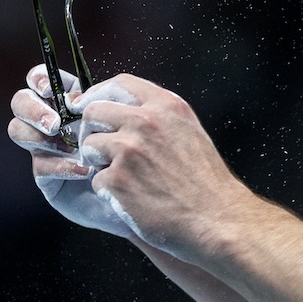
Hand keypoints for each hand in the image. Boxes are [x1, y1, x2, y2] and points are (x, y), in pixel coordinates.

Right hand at [9, 66, 140, 236]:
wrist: (144, 192)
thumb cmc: (138, 152)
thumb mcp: (127, 120)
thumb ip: (106, 102)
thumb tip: (83, 96)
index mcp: (70, 102)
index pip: (42, 80)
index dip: (40, 79)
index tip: (49, 89)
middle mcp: (53, 122)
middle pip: (22, 102)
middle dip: (33, 109)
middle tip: (54, 123)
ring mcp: (47, 149)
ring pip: (19, 130)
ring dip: (37, 134)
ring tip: (65, 143)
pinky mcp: (48, 177)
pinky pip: (41, 166)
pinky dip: (61, 165)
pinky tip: (85, 170)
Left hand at [74, 74, 253, 260]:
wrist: (216, 218)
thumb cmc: (205, 182)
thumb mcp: (188, 132)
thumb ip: (159, 117)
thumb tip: (124, 111)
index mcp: (166, 106)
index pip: (120, 83)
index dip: (97, 93)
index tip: (86, 104)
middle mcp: (145, 122)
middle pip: (94, 111)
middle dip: (91, 130)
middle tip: (99, 149)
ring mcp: (129, 150)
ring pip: (89, 146)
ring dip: (99, 163)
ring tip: (124, 177)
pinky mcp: (117, 180)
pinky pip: (96, 180)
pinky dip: (108, 191)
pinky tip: (132, 198)